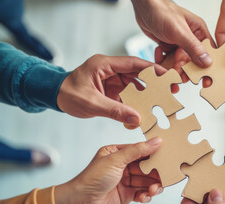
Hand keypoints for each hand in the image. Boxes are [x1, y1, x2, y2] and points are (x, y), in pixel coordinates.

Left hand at [54, 137, 162, 203]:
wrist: (81, 202)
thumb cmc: (92, 178)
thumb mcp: (116, 159)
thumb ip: (138, 150)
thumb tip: (156, 140)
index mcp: (118, 153)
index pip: (141, 150)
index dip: (154, 153)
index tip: (167, 154)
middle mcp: (123, 165)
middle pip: (146, 166)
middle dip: (156, 171)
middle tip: (165, 175)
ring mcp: (126, 180)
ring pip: (147, 181)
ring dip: (153, 185)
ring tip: (154, 189)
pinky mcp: (127, 194)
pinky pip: (143, 193)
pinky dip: (146, 195)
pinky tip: (144, 196)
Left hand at [57, 54, 172, 127]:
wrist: (54, 97)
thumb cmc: (67, 94)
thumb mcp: (92, 103)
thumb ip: (115, 111)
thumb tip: (137, 119)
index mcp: (104, 64)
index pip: (133, 63)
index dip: (151, 69)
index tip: (166, 75)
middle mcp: (110, 69)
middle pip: (137, 73)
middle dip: (154, 82)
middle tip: (170, 89)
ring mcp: (111, 79)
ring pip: (134, 84)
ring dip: (146, 93)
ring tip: (162, 101)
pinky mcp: (110, 89)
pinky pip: (127, 94)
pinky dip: (135, 102)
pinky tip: (144, 110)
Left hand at [132, 0, 213, 67]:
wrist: (143, 7)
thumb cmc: (161, 11)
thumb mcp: (179, 31)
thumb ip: (193, 47)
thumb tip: (207, 61)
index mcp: (199, 31)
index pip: (209, 52)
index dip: (208, 66)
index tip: (205, 79)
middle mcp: (191, 38)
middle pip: (193, 61)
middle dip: (185, 68)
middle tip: (177, 71)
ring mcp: (180, 43)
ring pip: (180, 62)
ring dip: (173, 66)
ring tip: (166, 66)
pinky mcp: (169, 46)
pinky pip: (169, 60)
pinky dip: (163, 60)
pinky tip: (158, 54)